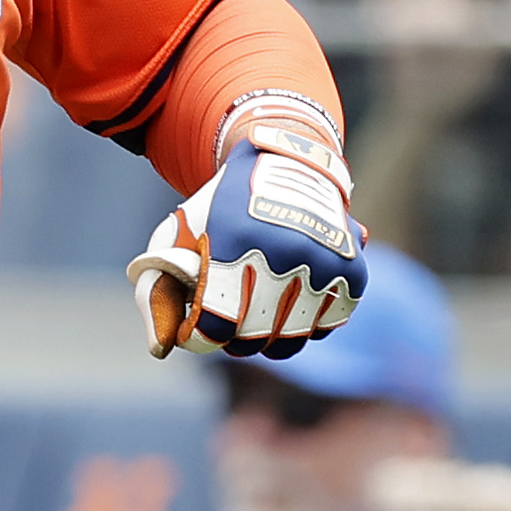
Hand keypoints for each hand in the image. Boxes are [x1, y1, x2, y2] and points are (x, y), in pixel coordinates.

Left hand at [133, 92, 366, 359]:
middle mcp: (283, 249)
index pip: (214, 325)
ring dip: (268, 338)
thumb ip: (159, 292)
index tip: (194, 327)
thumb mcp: (177, 237)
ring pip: (292, 338)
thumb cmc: (221, 209)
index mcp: (233, 240)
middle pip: (253, 337)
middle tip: (226, 322)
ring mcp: (322, 259)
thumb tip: (163, 348)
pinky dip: (308, 325)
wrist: (284, 162)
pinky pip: (328, 324)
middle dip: (232, 339)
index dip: (198, 335)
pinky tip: (291, 306)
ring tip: (255, 318)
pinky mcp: (352, 267)